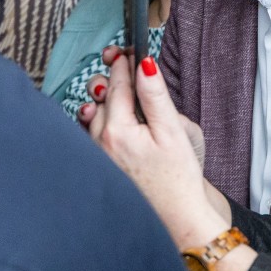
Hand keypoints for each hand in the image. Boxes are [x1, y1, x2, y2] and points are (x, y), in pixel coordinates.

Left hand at [82, 52, 227, 248]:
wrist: (176, 220)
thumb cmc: (178, 180)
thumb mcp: (172, 132)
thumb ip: (155, 96)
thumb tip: (144, 65)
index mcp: (118, 131)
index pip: (119, 86)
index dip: (124, 64)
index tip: (126, 50)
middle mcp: (100, 143)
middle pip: (103, 99)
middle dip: (112, 78)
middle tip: (119, 58)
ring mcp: (97, 158)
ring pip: (94, 117)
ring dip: (102, 100)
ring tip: (111, 85)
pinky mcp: (100, 169)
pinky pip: (91, 137)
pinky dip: (97, 122)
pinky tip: (103, 118)